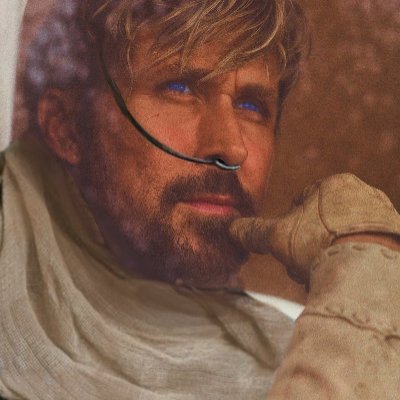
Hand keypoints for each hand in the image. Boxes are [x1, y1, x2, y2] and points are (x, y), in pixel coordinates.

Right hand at [230, 174, 399, 282]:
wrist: (368, 273)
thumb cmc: (320, 245)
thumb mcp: (277, 237)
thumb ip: (254, 231)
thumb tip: (232, 228)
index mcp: (334, 184)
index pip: (301, 202)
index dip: (290, 227)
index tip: (289, 248)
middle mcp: (363, 194)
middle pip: (323, 221)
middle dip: (310, 245)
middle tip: (306, 266)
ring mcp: (384, 215)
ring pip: (343, 235)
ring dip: (329, 254)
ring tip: (326, 274)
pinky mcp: (397, 238)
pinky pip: (366, 247)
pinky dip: (354, 260)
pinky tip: (347, 276)